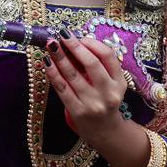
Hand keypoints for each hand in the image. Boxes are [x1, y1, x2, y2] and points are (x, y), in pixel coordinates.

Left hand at [43, 34, 127, 149]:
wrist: (105, 132)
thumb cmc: (105, 101)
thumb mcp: (111, 84)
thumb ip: (99, 66)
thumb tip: (75, 41)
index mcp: (119, 82)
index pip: (108, 56)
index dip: (92, 43)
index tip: (79, 36)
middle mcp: (109, 93)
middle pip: (92, 64)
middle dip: (75, 46)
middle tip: (62, 35)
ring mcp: (93, 103)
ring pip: (73, 75)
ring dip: (60, 57)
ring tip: (51, 45)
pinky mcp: (78, 112)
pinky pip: (62, 89)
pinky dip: (53, 73)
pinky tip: (46, 62)